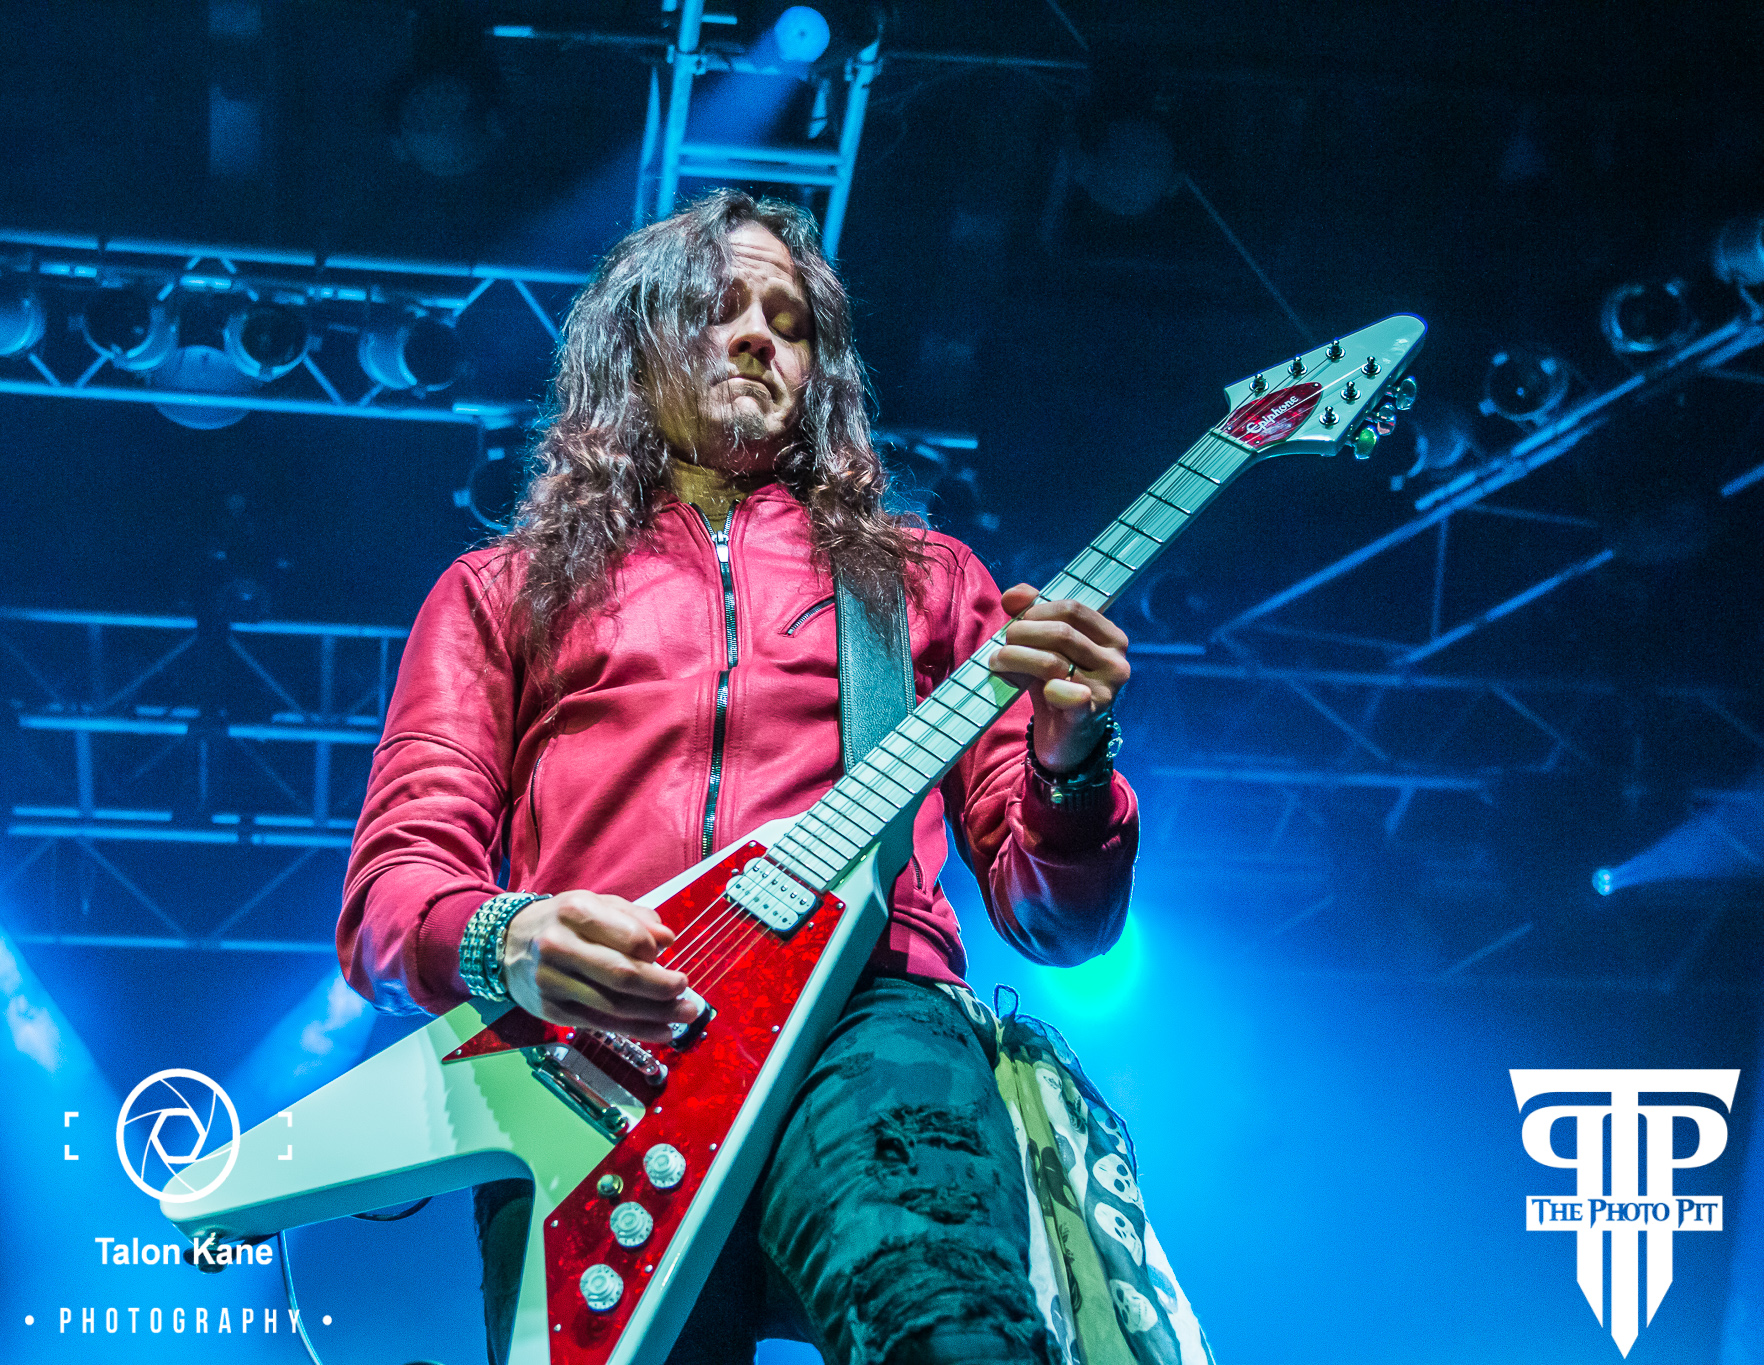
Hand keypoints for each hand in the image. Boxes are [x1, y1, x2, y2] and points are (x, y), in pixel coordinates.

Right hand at [499, 891, 699, 1042]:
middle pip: (621, 975)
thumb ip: (633, 918)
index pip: (625, 935)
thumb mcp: (595, 905)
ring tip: (685, 1014)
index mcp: (574, 912)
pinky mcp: (552, 1011)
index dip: (653, 949)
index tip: (670, 954)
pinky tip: (662, 1030)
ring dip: (657, 1014)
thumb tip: (667, 939)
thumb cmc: (563, 923)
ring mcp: (553, 982)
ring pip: (614, 1005)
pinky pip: (602, 1024)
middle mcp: (558, 946)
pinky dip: (637, 1030)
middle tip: (686, 990)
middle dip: (662, 987)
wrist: (506, 946)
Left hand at [989, 584, 1129, 772]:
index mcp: (1112, 638)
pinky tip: (1033, 687)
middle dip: (1023, 632)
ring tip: (997, 661)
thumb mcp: (1047, 646)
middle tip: (1003, 643)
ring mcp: (1106, 689)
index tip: (1014, 619)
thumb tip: (1014, 595)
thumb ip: (1033, 614)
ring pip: (1053, 660)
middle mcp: (1116, 662)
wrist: (1066, 738)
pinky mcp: (1090, 715)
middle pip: (1062, 632)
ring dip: (1016, 657)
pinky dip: (1046, 688)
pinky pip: (1066, 695)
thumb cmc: (1056, 683)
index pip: (1073, 609)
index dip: (1038, 609)